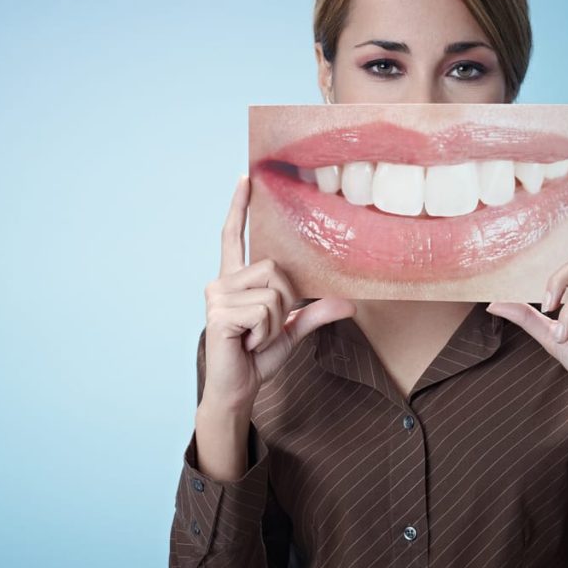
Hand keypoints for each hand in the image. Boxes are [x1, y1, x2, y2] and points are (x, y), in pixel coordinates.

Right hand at [202, 175, 356, 411]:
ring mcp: (217, 296)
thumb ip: (315, 312)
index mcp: (235, 280)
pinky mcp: (218, 313)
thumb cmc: (257, 358)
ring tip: (255, 337)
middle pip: (275, 268)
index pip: (235, 236)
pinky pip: (264, 311)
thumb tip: (351, 303)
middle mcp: (221, 282)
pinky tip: (247, 343)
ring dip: (276, 321)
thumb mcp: (292, 331)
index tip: (246, 178)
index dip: (240, 207)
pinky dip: (266, 332)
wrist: (237, 389)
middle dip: (285, 301)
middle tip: (266, 328)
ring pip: (274, 291)